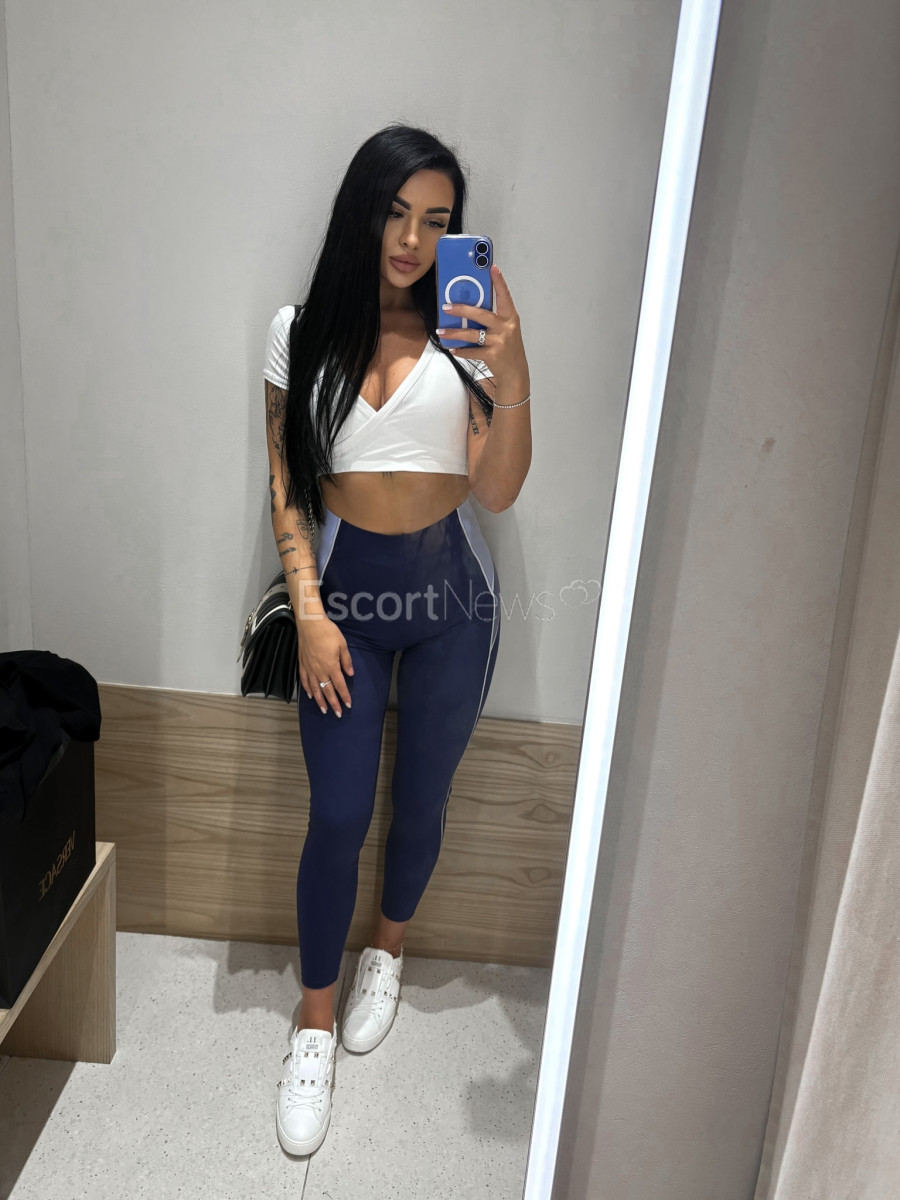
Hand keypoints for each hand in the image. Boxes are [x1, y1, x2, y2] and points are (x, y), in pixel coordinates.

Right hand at [297, 616, 353, 715]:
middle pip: (327, 691)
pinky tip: (310, 695)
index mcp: (332, 666)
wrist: (310, 624)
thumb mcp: (342, 645)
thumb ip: (346, 661)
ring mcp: (310, 668)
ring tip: (324, 710)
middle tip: (337, 714)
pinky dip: (307, 689)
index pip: (339, 685)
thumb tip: (350, 674)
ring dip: (320, 701)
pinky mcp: (302, 664)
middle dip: (333, 703)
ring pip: (315, 689)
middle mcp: (320, 670)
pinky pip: (305, 681)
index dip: (344, 696)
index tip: (348, 705)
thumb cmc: (328, 632)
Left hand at [436, 263, 529, 387]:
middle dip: (462, 310)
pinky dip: (460, 351)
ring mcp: (499, 342)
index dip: (499, 281)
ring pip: (472, 335)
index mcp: (510, 317)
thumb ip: (491, 318)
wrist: (515, 371)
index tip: (492, 267)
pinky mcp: (492, 356)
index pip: (504, 296)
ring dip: (454, 333)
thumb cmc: (507, 346)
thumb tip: (467, 309)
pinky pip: (472, 351)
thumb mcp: (505, 329)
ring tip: (441, 332)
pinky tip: (452, 349)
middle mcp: (505, 328)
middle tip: (446, 307)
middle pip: (481, 315)